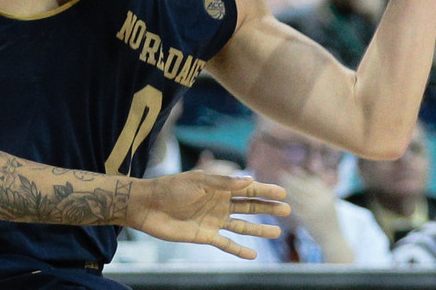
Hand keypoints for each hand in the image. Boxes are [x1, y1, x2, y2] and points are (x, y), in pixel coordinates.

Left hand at [126, 172, 289, 258]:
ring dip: (259, 229)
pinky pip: (226, 244)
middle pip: (249, 207)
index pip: (247, 189)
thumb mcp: (198, 182)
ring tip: (277, 232)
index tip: (283, 192)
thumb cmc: (171, 188)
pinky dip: (239, 249)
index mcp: (219, 187)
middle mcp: (219, 204)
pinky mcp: (205, 236)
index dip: (265, 191)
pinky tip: (253, 254)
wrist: (148, 205)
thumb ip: (223, 182)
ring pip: (242, 226)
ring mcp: (213, 220)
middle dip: (268, 208)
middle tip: (287, 210)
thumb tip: (248, 180)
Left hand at [280, 168, 336, 234]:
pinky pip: (294, 206)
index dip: (302, 174)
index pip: (312, 181)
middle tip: (281, 172)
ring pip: (297, 195)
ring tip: (279, 184)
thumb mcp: (329, 201)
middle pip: (303, 186)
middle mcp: (321, 200)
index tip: (293, 168)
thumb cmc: (330, 219)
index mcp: (327, 194)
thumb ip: (321, 187)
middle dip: (291, 179)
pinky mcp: (306, 219)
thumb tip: (313, 169)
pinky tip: (279, 197)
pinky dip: (287, 200)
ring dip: (287, 188)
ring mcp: (314, 209)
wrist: (333, 240)